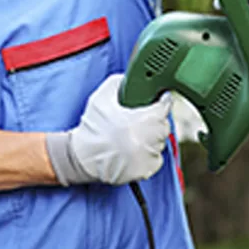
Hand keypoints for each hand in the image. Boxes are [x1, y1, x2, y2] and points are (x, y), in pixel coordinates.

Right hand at [46, 74, 172, 185]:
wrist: (83, 158)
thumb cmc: (93, 127)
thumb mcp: (102, 96)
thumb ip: (119, 83)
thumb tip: (131, 79)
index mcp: (144, 117)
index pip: (165, 106)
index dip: (161, 102)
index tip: (158, 102)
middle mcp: (150, 137)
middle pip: (164, 125)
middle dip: (155, 122)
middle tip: (140, 122)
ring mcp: (150, 154)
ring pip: (160, 142)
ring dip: (152, 138)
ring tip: (133, 137)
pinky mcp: (147, 169)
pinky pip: (156, 159)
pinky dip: (148, 155)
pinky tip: (133, 151)